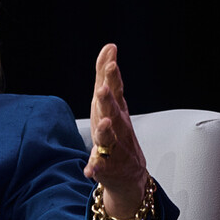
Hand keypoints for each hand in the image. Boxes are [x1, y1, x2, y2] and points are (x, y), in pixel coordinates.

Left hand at [83, 44, 147, 218]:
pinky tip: (89, 170)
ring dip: (106, 131)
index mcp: (116, 110)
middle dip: (108, 101)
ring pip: (110, 138)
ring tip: (103, 124)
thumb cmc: (116, 129)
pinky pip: (99, 166)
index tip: (112, 62)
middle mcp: (117, 127)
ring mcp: (114, 147)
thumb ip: (105, 75)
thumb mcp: (110, 101)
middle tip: (103, 89)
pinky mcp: (106, 166)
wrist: (129, 172)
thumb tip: (109, 47)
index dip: (112, 77)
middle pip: (113, 112)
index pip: (115, 91)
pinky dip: (95, 168)